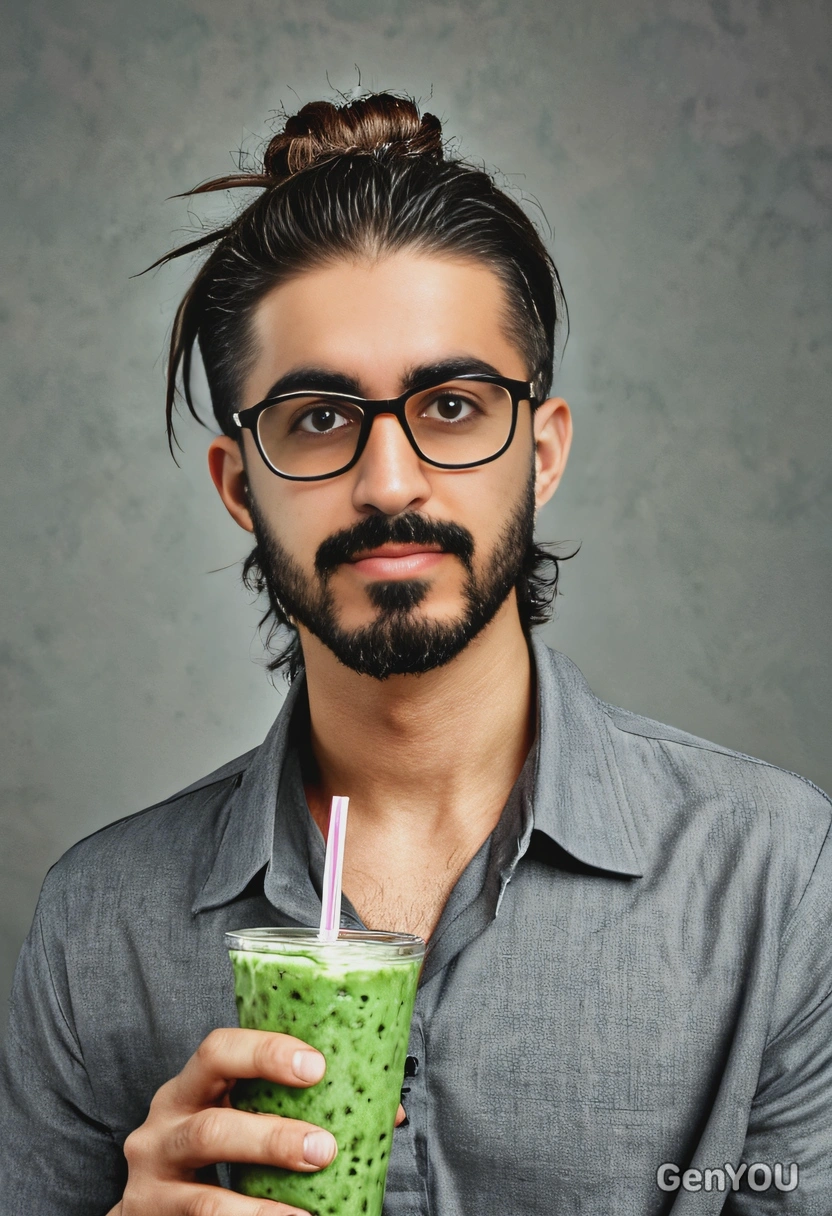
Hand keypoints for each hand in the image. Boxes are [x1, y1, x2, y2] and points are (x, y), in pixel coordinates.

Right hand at [111, 1027, 338, 1215]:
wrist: (147, 1208)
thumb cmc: (211, 1149)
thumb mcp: (233, 1117)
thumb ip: (291, 1109)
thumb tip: (388, 1114)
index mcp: (188, 1089)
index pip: (218, 1052)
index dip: (265, 1053)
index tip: (316, 1066)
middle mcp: (163, 1128)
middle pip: (212, 1128)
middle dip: (272, 1140)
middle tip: (324, 1149)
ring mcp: (153, 1179)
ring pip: (206, 1196)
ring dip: (261, 1209)